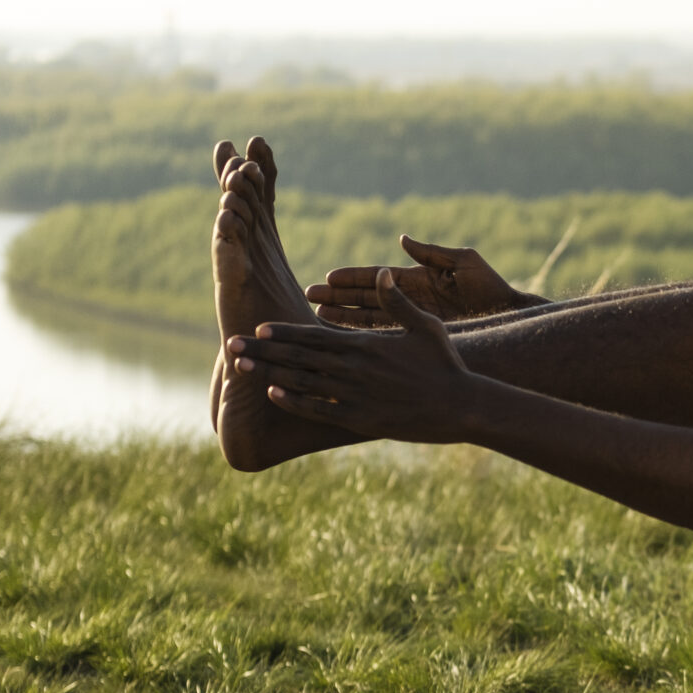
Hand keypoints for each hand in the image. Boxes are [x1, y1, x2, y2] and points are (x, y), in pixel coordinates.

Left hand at [228, 270, 488, 443]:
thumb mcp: (424, 326)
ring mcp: (355, 395)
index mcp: (365, 345)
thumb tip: (382, 273)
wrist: (461, 406)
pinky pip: (320, 410)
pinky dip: (294, 402)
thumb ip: (396, 302)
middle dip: (262, 351)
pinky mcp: (360, 419)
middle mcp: (354, 369)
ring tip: (239, 368)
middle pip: (298, 358)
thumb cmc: (444, 365)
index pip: (314, 336)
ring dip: (268, 373)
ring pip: (301, 382)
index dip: (283, 333)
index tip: (258, 328)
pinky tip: (272, 394)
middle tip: (230, 347)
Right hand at [306, 236, 536, 326]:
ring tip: (316, 318)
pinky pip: (387, 340)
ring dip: (343, 320)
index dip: (351, 278)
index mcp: (416, 280)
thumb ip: (432, 253)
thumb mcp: (463, 263)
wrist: (511, 316)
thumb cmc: (491, 287)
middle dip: (337, 299)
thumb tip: (402, 240)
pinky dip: (365, 340)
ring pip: (369, 321)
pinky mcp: (419, 339)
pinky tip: (344, 341)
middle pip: (365, 299)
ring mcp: (412, 321)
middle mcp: (410, 301)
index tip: (326, 278)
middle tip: (307, 299)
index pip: (376, 279)